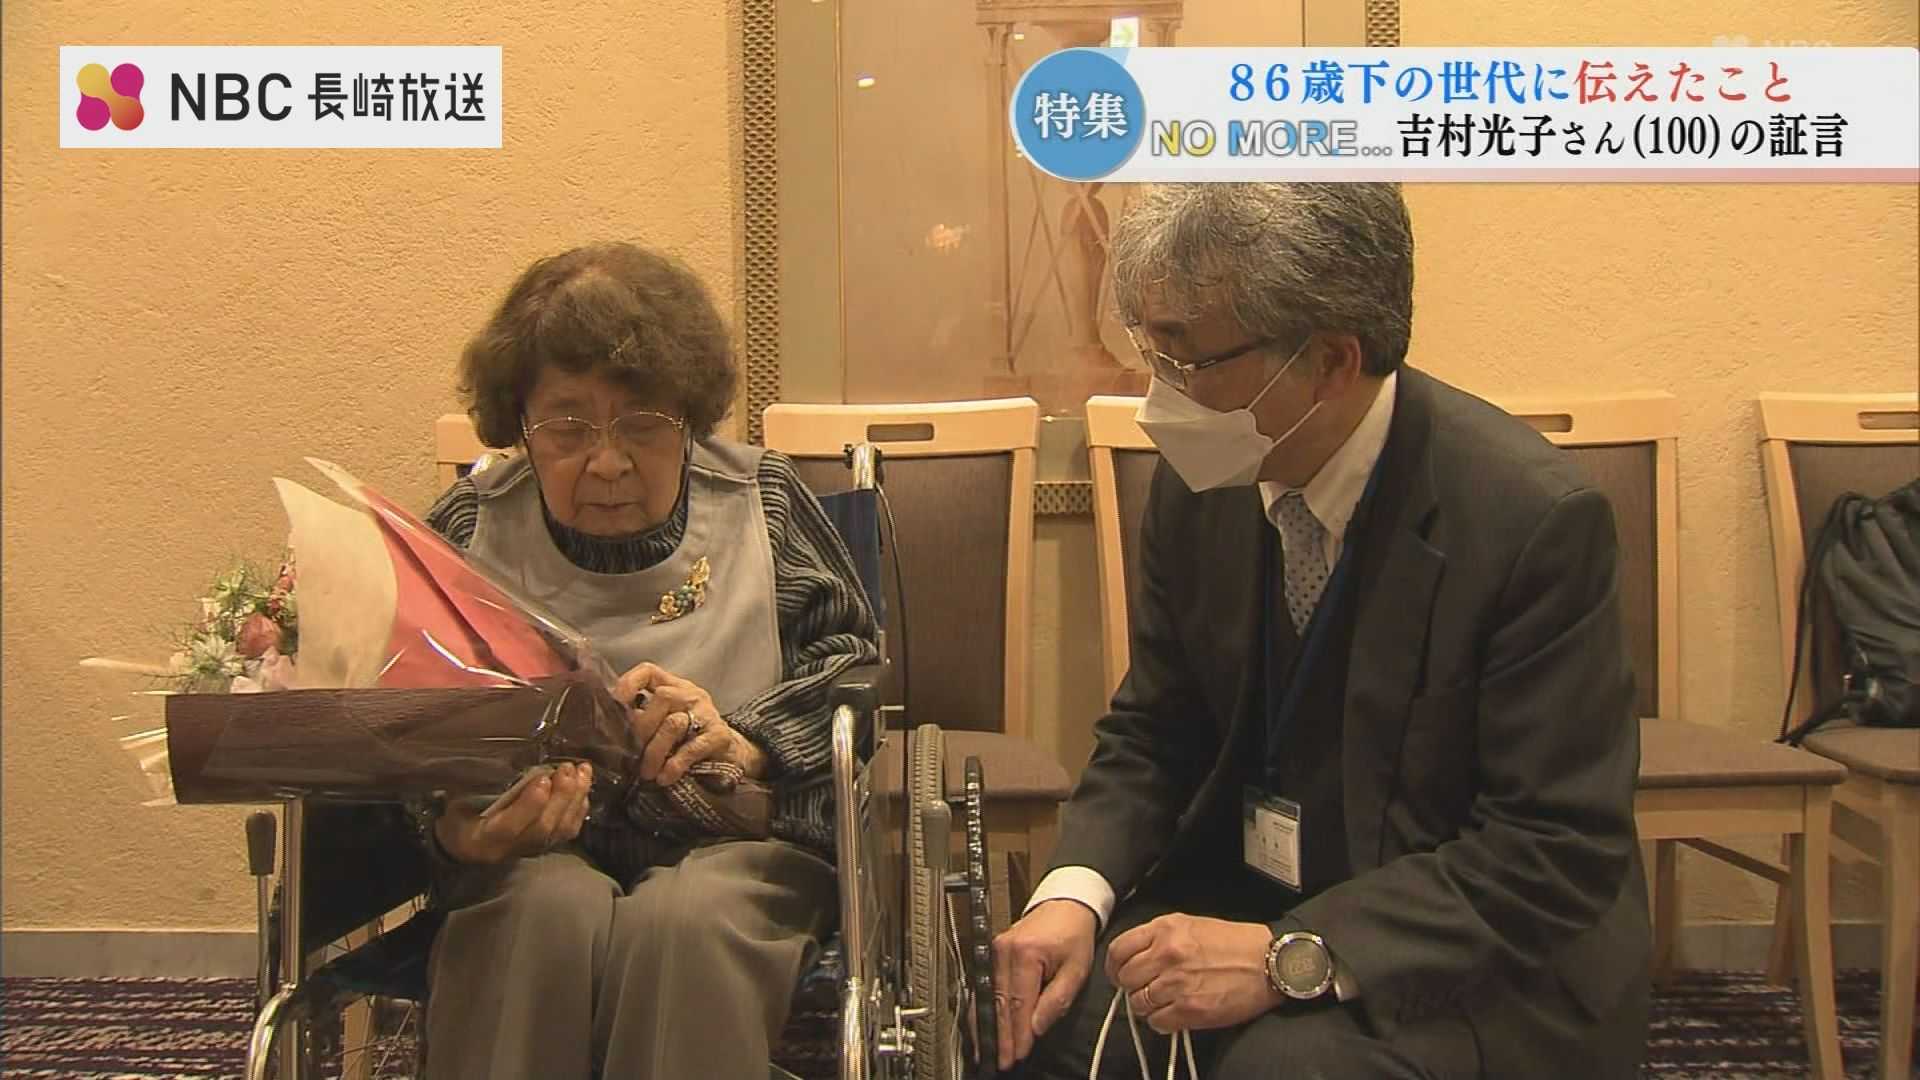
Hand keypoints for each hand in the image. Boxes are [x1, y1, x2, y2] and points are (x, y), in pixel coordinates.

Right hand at [433, 762, 592, 864]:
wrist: (465, 848)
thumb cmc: (460, 819)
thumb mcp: (458, 804)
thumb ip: (477, 788)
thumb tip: (501, 763)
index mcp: (483, 838)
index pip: (509, 827)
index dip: (529, 805)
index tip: (542, 778)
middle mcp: (510, 849)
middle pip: (543, 827)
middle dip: (561, 795)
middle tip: (568, 768)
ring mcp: (530, 850)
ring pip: (560, 829)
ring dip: (575, 798)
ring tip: (583, 771)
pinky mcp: (544, 847)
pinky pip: (567, 830)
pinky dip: (579, 807)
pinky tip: (583, 787)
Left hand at [615, 662, 768, 784]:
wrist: (733, 755)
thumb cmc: (691, 739)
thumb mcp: (667, 722)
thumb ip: (645, 719)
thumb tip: (610, 729)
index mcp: (674, 687)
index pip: (649, 671)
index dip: (630, 683)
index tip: (617, 703)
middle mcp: (691, 695)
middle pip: (662, 698)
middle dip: (641, 729)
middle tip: (632, 754)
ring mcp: (707, 714)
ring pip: (673, 723)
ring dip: (654, 751)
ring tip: (647, 773)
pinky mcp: (718, 736)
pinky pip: (692, 748)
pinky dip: (675, 764)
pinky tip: (665, 777)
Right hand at [992, 899, 1098, 1069]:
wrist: (1065, 907)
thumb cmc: (1073, 934)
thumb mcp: (1076, 968)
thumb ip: (1057, 1000)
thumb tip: (1037, 1027)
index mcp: (1025, 952)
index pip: (1019, 1002)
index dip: (1018, 1032)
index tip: (1017, 1053)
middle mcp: (1003, 950)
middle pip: (998, 1002)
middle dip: (1000, 1035)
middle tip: (1001, 1060)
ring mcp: (994, 951)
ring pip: (986, 996)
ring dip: (987, 1026)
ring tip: (988, 1050)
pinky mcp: (992, 954)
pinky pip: (985, 987)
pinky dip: (983, 1009)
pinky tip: (983, 1027)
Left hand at [1107, 914, 1281, 1033]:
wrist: (1269, 961)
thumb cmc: (1233, 942)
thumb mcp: (1190, 924)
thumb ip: (1158, 938)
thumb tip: (1134, 958)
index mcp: (1165, 929)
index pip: (1118, 950)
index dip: (1115, 966)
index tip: (1120, 973)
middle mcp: (1168, 954)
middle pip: (1125, 978)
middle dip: (1131, 986)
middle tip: (1144, 988)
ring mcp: (1178, 983)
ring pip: (1139, 1003)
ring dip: (1147, 1005)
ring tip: (1164, 1001)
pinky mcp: (1191, 1010)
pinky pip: (1158, 1022)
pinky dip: (1162, 1021)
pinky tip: (1174, 1013)